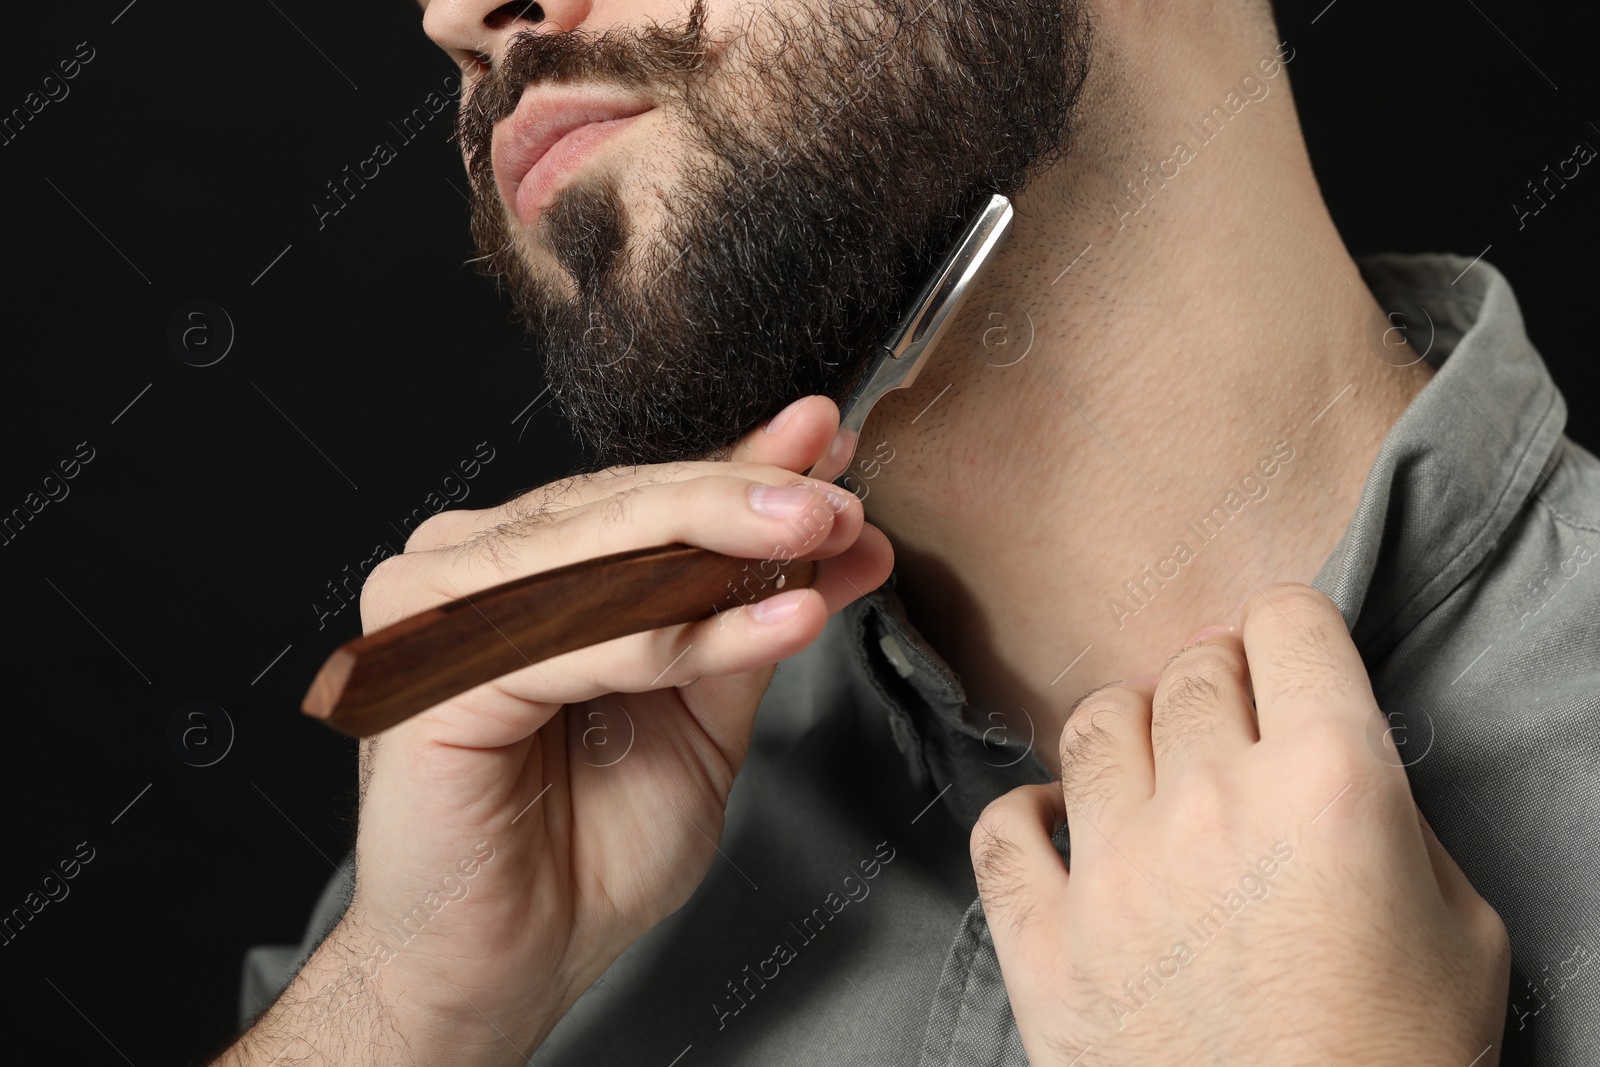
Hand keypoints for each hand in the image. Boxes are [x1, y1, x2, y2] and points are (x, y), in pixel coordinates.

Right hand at [220, 396, 891, 1065]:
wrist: (512, 964)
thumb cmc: (589, 846)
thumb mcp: (701, 714)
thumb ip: (747, 621)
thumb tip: (833, 543)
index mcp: (527, 571)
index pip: (645, 498)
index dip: (744, 470)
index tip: (831, 452)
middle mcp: (472, 573)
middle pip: (623, 505)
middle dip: (748, 494)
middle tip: (838, 497)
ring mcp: (441, 615)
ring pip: (604, 551)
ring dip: (727, 539)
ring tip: (824, 535)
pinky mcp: (434, 675)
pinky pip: (585, 636)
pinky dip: (690, 630)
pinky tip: (783, 620)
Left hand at [972, 583, 1509, 1065]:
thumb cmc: (1398, 1063)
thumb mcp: (1458, 923)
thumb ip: (1391, 812)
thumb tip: (1325, 754)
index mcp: (1329, 784)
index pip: (1287, 625)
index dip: (1291, 631)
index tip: (1285, 654)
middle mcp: (1210, 805)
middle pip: (1189, 670)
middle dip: (1218, 684)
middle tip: (1231, 729)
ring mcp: (1114, 872)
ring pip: (1093, 726)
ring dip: (1130, 731)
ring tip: (1153, 772)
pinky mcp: (1044, 942)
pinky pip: (1003, 828)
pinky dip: (1030, 815)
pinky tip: (1065, 829)